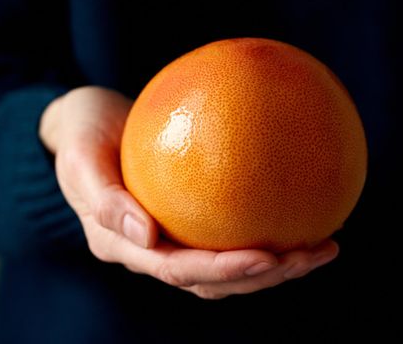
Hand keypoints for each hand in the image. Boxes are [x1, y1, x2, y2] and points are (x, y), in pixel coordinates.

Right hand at [39, 86, 338, 298]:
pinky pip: (230, 230)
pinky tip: (301, 214)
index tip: (269, 257)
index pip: (179, 270)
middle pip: (213, 279)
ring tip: (322, 246)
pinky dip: (266, 232)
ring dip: (276, 263)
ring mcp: (171, 237)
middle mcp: (152, 250)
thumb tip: (145, 236)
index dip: (224, 271)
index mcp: (123, 245)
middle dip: (265, 274)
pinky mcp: (188, 218)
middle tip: (312, 255)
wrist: (87, 123)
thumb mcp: (80, 156)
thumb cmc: (82, 134)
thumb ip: (103, 198)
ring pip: (228, 265)